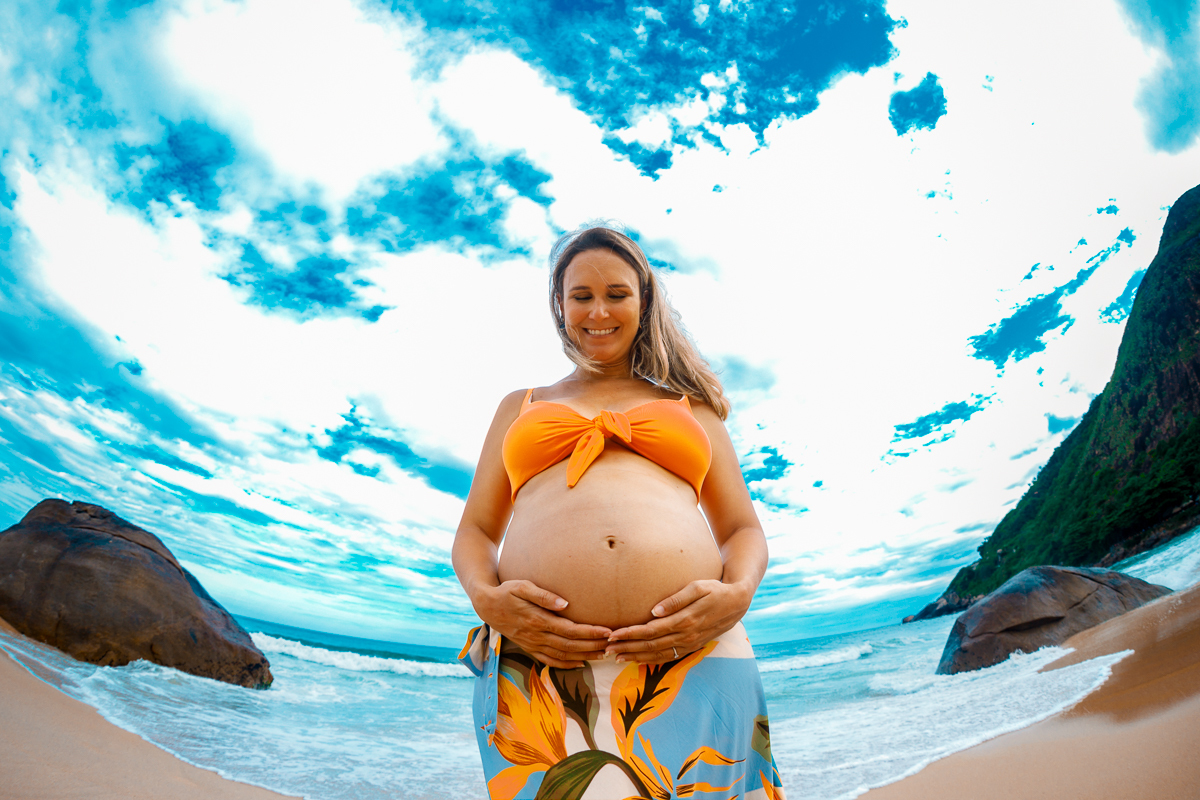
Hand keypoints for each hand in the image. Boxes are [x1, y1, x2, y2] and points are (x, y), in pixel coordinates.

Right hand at [476, 580, 612, 668]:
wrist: (486, 606)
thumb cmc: (506, 591)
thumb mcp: (521, 586)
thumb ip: (543, 595)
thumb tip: (564, 604)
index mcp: (537, 620)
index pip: (569, 630)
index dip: (590, 632)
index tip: (607, 631)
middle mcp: (536, 636)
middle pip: (570, 646)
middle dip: (592, 646)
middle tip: (612, 644)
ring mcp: (532, 644)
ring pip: (562, 656)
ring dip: (584, 656)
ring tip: (603, 654)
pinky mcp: (529, 648)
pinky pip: (550, 661)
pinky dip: (566, 665)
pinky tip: (580, 663)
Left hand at [604, 579, 751, 663]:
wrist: (737, 603)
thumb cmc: (715, 590)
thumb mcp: (698, 587)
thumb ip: (676, 599)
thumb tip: (654, 610)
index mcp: (685, 620)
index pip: (651, 630)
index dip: (630, 634)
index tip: (613, 635)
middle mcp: (686, 636)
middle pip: (651, 645)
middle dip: (627, 648)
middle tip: (606, 649)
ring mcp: (689, 644)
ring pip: (658, 655)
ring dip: (636, 657)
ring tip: (616, 657)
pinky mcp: (692, 647)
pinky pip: (669, 657)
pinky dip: (651, 660)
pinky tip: (638, 660)